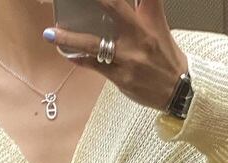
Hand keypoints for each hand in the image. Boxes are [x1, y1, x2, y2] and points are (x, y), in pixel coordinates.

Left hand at [42, 0, 188, 111]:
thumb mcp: (157, 22)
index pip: (121, 0)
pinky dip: (79, 59)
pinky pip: (95, 66)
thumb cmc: (165, 54)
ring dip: (70, 39)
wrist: (177, 89)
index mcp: (145, 21)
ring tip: (50, 34)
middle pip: (112, 8)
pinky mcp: (121, 77)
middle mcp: (137, 37)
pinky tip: (66, 54)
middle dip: (89, 0)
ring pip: (94, 44)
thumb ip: (146, 2)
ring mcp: (128, 59)